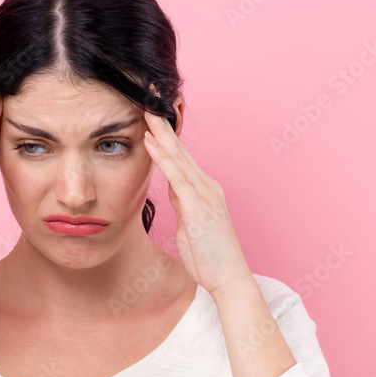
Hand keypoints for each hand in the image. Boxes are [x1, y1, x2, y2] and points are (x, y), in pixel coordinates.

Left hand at [142, 109, 251, 296]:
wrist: (229, 280)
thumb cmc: (210, 259)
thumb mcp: (190, 226)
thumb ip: (183, 203)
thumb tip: (171, 187)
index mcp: (204, 191)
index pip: (180, 157)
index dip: (165, 134)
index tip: (152, 114)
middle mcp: (207, 187)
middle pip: (179, 149)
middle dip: (162, 123)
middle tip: (149, 96)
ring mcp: (205, 195)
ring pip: (178, 156)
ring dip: (160, 131)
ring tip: (145, 109)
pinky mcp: (200, 207)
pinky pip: (177, 176)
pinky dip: (162, 156)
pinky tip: (151, 141)